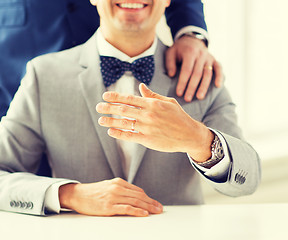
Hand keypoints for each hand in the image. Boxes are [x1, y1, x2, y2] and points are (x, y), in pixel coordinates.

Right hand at [59, 178, 162, 216]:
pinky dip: (137, 211)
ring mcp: (113, 197)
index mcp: (118, 182)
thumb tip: (133, 197)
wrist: (77, 195)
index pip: (138, 190)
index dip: (148, 197)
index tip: (155, 203)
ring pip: (135, 201)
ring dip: (148, 207)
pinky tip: (144, 214)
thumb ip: (120, 190)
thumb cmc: (92, 193)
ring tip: (156, 211)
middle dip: (151, 202)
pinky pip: (126, 208)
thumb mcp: (108, 187)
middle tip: (160, 208)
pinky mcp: (109, 206)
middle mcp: (117, 188)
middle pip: (139, 196)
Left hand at [96, 84, 213, 161]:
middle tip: (98, 107)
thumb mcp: (168, 102)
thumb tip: (140, 86)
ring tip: (100, 120)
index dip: (115, 97)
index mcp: (152, 103)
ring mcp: (147, 127)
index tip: (105, 96)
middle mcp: (148, 114)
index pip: (129, 98)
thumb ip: (152, 95)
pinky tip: (111, 131)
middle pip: (123, 110)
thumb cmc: (179, 117)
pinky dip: (118, 133)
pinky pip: (129, 136)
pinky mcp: (148, 139)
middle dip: (108, 108)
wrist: (189, 134)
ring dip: (110, 121)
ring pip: (124, 123)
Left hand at [166, 35, 222, 101]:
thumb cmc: (179, 49)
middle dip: (192, 87)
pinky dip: (220, 77)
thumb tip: (171, 75)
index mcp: (190, 52)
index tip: (179, 93)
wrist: (191, 39)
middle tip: (187, 99)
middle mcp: (201, 54)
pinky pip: (219, 68)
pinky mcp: (214, 60)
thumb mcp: (171, 53)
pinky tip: (218, 86)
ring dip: (204, 86)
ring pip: (208, 73)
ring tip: (199, 97)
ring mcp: (209, 57)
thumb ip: (170, 63)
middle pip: (197, 74)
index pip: (186, 70)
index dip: (183, 82)